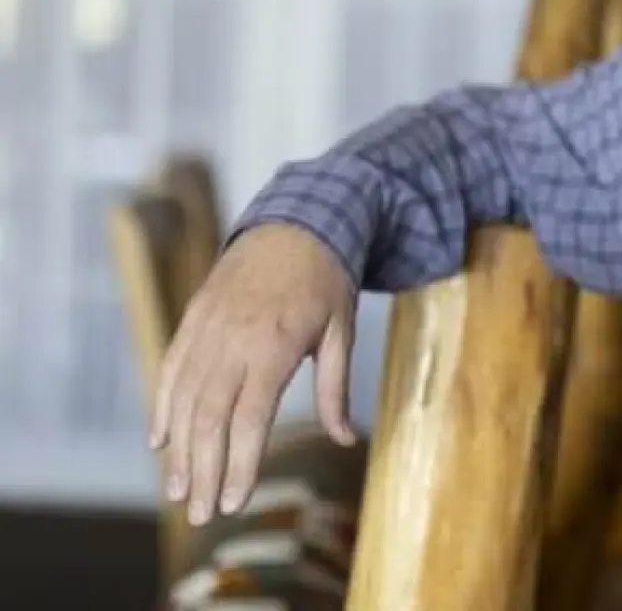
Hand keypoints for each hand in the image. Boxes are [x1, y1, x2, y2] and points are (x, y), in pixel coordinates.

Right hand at [148, 222, 357, 524]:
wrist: (297, 220)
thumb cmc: (326, 280)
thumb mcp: (341, 331)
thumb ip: (336, 389)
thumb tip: (347, 439)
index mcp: (272, 347)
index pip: (248, 421)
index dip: (239, 465)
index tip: (235, 502)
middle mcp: (232, 342)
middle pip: (209, 420)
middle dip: (203, 472)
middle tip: (201, 515)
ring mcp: (207, 329)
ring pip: (183, 401)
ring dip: (179, 450)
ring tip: (179, 491)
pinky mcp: (193, 318)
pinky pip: (171, 370)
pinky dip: (161, 408)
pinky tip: (160, 442)